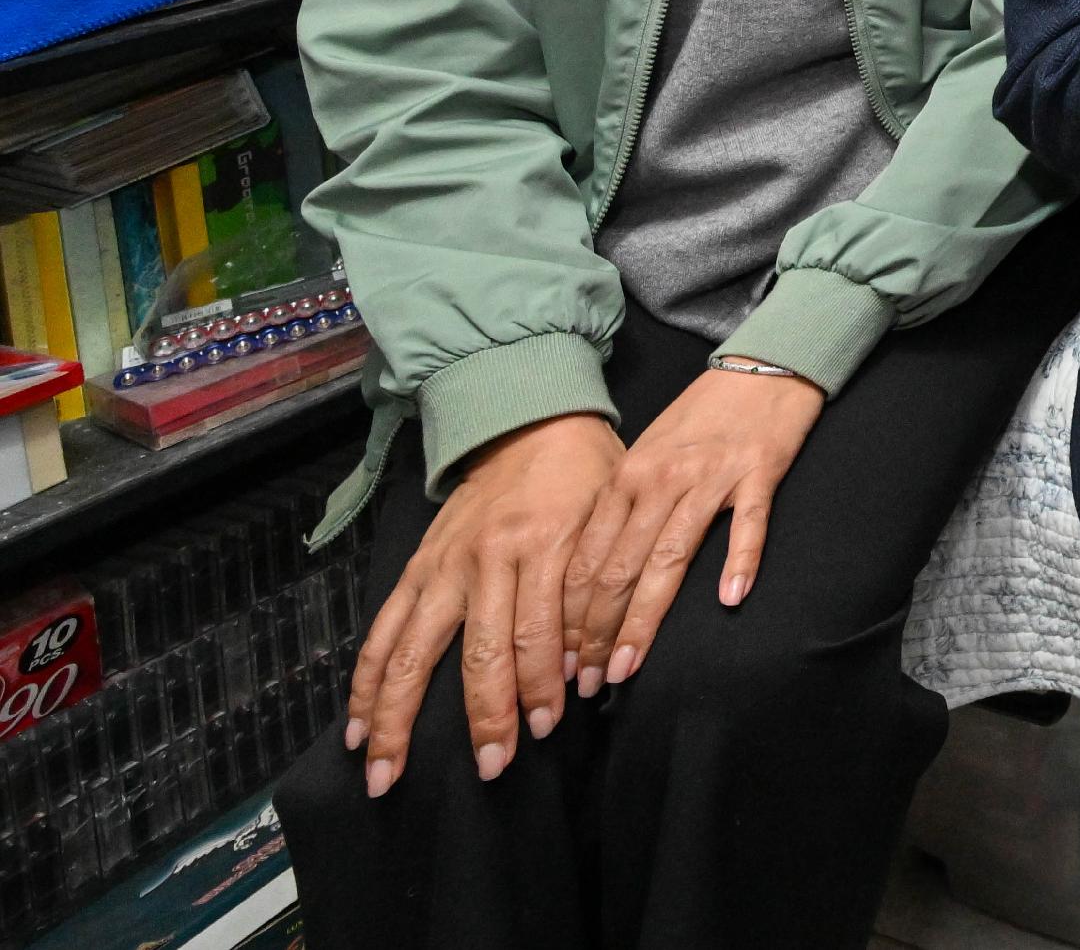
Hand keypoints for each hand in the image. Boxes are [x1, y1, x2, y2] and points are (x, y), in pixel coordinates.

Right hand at [344, 411, 622, 794]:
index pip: (540, 632)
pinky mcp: (415, 568)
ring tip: (387, 773)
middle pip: (479, 651)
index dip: (541, 686)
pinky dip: (365, 682)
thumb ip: (598, 587)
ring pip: (412, 652)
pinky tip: (356, 727)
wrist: (530, 420)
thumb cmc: (585, 476)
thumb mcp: (609, 519)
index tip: (545, 730)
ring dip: (397, 718)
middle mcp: (486, 558)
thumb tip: (586, 668)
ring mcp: (442, 565)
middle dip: (485, 715)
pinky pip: (383, 631)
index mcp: (543, 544)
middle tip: (491, 768)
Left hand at [558, 363, 825, 696]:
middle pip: (618, 568)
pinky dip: (738, 561)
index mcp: (626, 477)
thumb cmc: (702, 417)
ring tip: (628, 666)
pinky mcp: (759, 472)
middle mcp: (660, 480)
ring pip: (668, 557)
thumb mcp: (648, 455)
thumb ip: (621, 509)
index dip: (568, 617)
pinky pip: (747, 524)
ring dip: (644, 618)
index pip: (586, 559)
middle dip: (596, 633)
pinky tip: (730, 599)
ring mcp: (711, 477)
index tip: (558, 665)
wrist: (761, 365)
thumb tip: (592, 578)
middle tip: (586, 683)